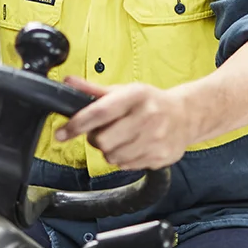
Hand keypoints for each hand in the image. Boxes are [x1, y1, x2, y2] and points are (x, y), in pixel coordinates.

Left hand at [55, 78, 193, 170]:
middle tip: (103, 132)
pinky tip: (133, 146)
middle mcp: (148, 116)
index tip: (61, 133)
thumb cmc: (149, 102)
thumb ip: (94, 90)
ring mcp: (156, 138)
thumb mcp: (124, 91)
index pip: (100, 112)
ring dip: (109, 150)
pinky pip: (127, 166)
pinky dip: (123, 159)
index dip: (77, 124)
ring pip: (113, 157)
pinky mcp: (160, 157)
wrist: (185, 116)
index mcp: (136, 95)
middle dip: (96, 139)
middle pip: (103, 140)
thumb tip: (68, 82)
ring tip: (120, 139)